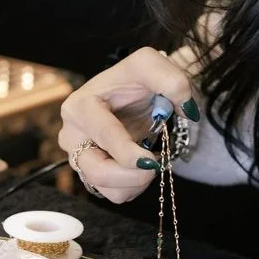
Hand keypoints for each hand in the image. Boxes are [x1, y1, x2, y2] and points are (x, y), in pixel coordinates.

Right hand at [57, 47, 199, 202]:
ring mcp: (77, 156)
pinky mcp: (88, 173)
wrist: (133, 94)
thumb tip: (187, 110)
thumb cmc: (135, 80)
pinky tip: (139, 166)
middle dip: (132, 175)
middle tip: (156, 163)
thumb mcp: (150, 63)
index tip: (153, 160)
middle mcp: (71, 134)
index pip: (102, 135)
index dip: (128, 153)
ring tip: (149, 159)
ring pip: (104, 188)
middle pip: (96, 170)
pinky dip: (132, 186)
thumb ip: (171, 79)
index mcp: (79, 106)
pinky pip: (112, 194)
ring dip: (135, 181)